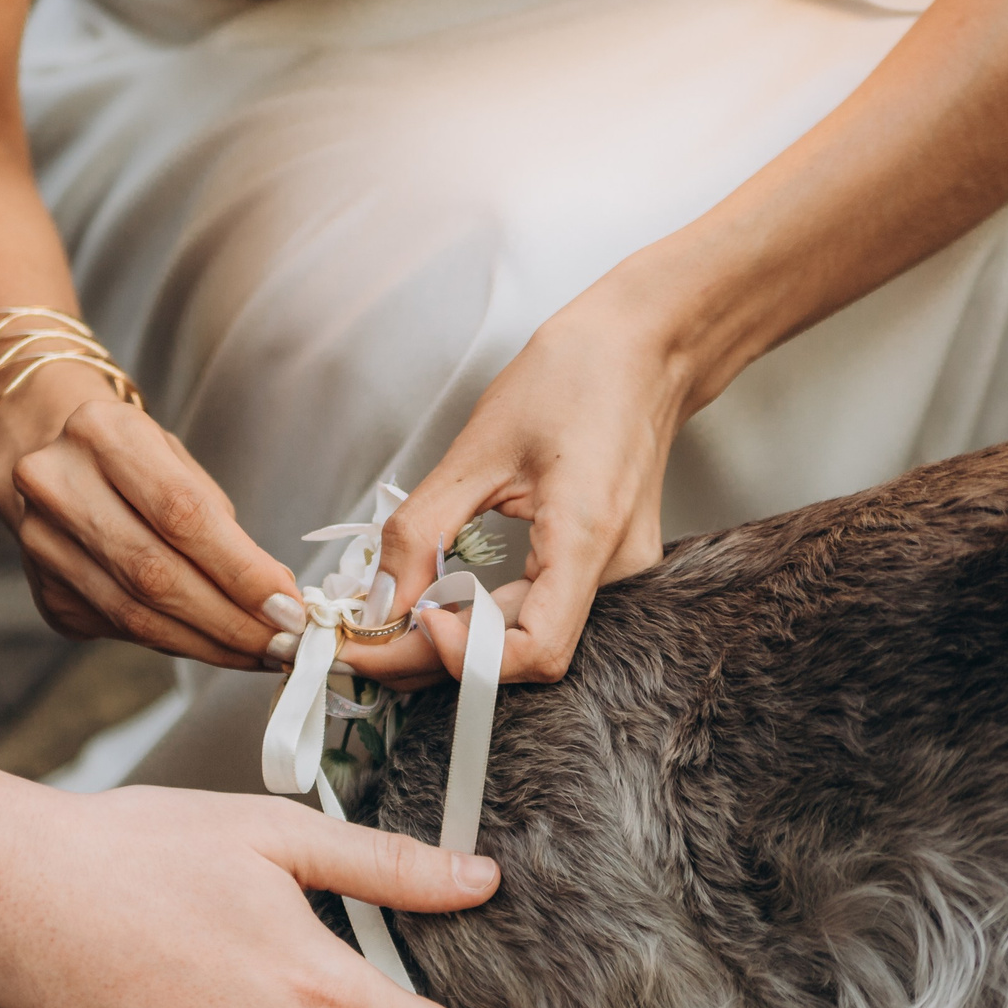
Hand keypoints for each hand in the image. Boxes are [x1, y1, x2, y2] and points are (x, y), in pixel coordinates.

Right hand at [0, 358, 302, 669]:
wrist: (44, 455)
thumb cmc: (130, 459)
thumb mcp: (176, 462)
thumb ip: (221, 527)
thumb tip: (275, 602)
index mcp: (102, 433)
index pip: (181, 514)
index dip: (240, 571)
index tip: (289, 608)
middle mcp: (57, 485)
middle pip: (155, 575)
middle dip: (231, 620)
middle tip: (284, 645)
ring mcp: (42, 544)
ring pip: (136, 616)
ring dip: (210, 643)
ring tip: (261, 653)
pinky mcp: (47, 594)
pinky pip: (124, 631)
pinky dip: (179, 641)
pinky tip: (213, 643)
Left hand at [342, 283, 686, 687]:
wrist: (644, 349)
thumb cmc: (573, 378)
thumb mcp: (478, 448)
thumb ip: (423, 530)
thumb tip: (381, 602)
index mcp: (587, 538)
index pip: (535, 651)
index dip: (464, 658)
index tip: (400, 630)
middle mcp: (615, 572)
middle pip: (524, 654)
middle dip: (436, 658)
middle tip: (363, 645)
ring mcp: (617, 575)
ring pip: (529, 639)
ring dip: (457, 642)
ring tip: (392, 624)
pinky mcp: (605, 568)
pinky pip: (541, 612)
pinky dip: (486, 618)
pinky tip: (441, 603)